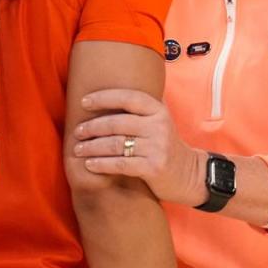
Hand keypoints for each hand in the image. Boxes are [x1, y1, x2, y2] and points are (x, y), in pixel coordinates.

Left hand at [73, 89, 206, 206]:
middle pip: (117, 123)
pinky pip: (120, 164)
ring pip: (116, 144)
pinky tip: (89, 165)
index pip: (127, 97)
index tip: (84, 102)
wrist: (189, 174)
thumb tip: (106, 94)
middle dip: (92, 127)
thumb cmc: (165, 145)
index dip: (104, 97)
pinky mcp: (153, 168)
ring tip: (78, 149)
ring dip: (92, 147)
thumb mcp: (159, 121)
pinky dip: (101, 164)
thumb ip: (140, 108)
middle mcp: (158, 126)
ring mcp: (157, 147)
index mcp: (158, 110)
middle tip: (77, 132)